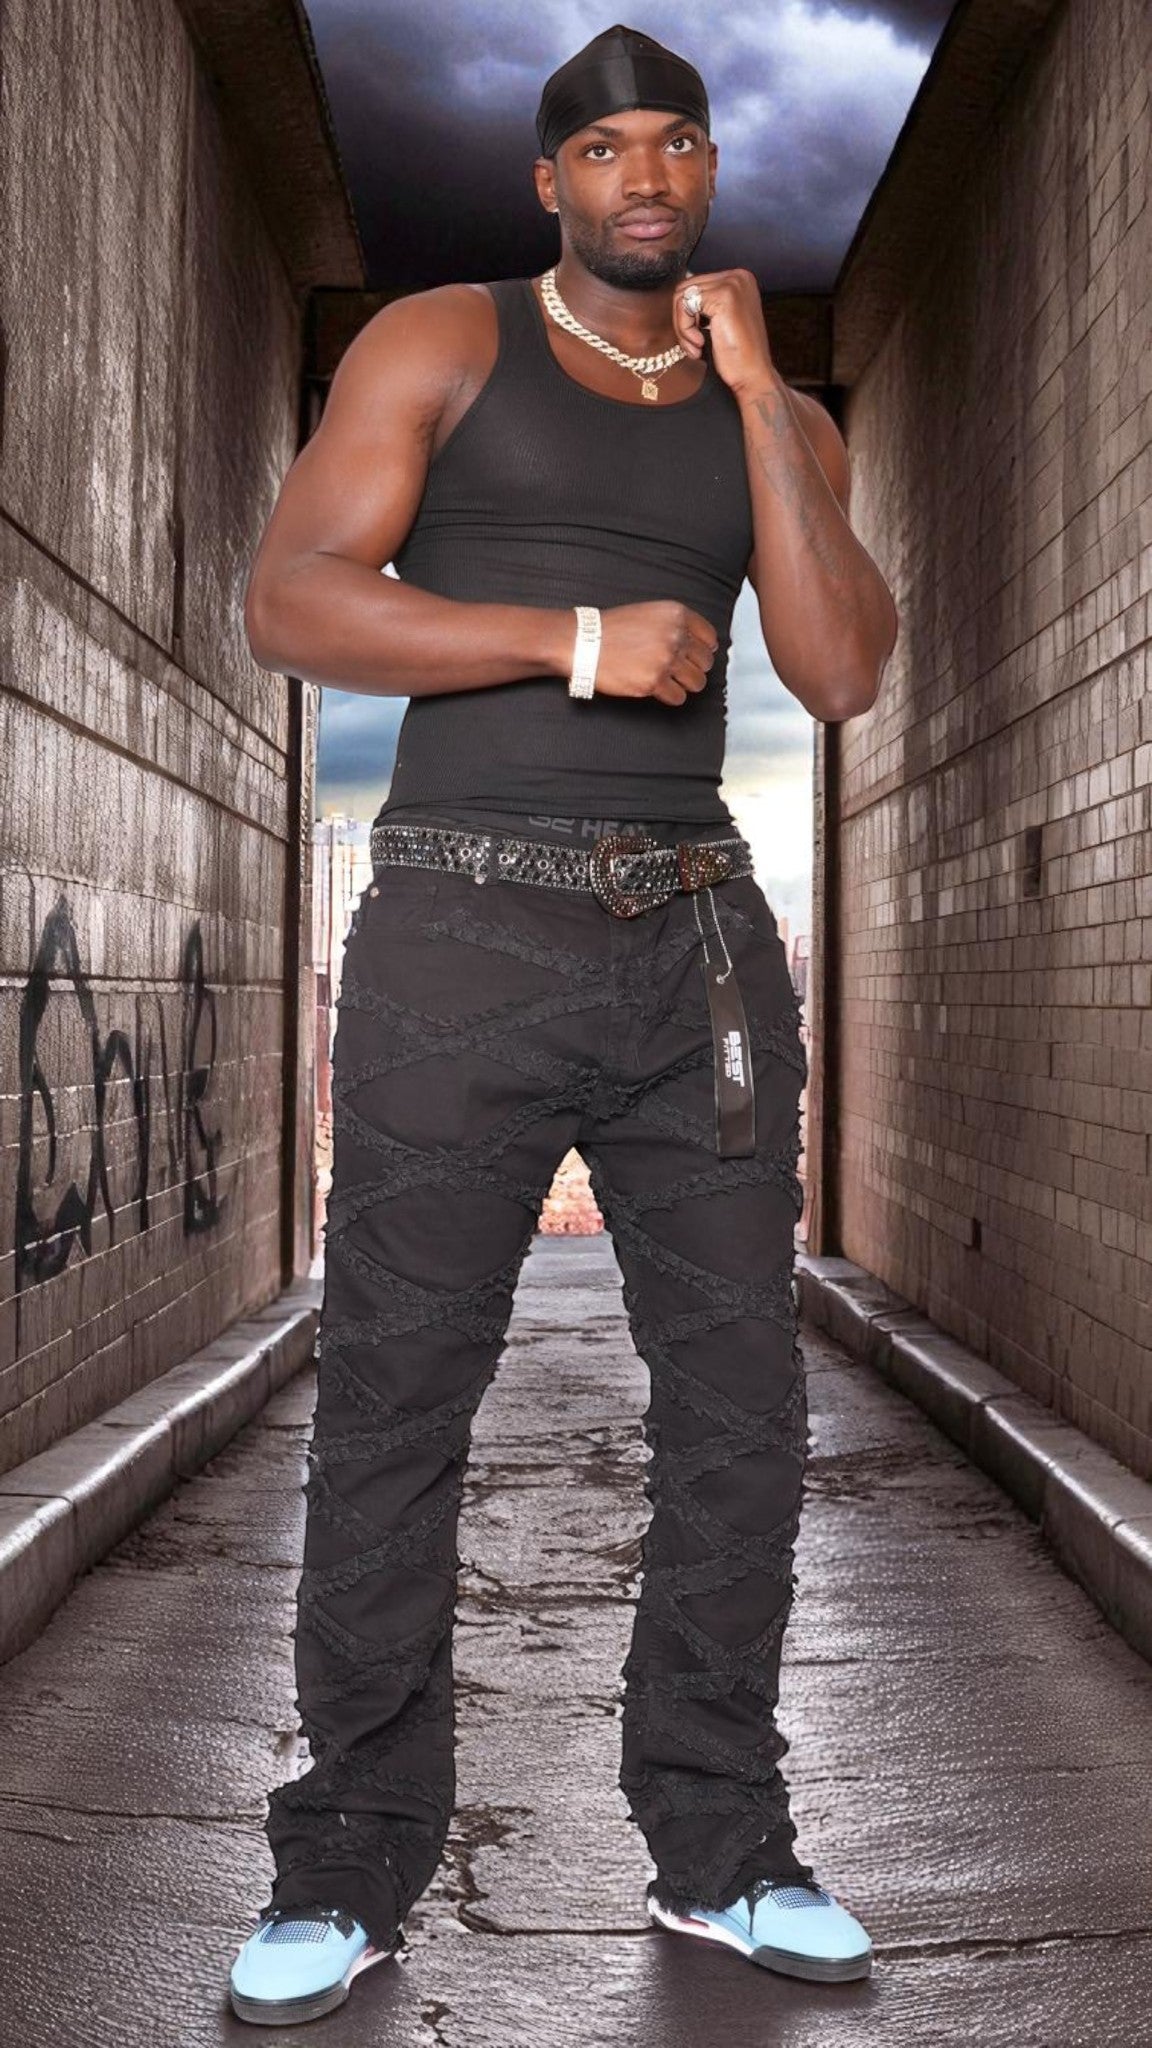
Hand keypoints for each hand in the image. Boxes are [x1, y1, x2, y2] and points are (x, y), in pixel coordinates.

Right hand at [594, 601, 718, 706]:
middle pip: (706, 662)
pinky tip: (656, 688)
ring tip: (669, 680)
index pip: (709, 638)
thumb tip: (705, 646)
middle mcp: (674, 635)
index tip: (693, 656)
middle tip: (677, 670)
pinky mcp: (653, 682)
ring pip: (697, 682)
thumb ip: (676, 626)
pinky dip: (670, 696)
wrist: (584, 642)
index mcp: (676, 614)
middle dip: (693, 668)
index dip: (703, 650)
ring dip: (685, 684)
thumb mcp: (650, 613)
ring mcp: (665, 660)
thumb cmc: (613, 629)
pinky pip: (678, 697)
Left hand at [673, 270, 777, 401]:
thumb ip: (705, 304)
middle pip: (686, 288)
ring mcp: (732, 284)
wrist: (752, 375)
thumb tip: (680, 295)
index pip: (695, 285)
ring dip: (682, 327)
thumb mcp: (720, 320)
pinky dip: (685, 329)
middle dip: (682, 320)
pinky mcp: (723, 297)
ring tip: (696, 347)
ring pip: (682, 296)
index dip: (687, 314)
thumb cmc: (737, 354)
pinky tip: (699, 344)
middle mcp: (737, 276)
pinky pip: (685, 306)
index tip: (695, 338)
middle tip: (693, 346)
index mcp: (739, 279)